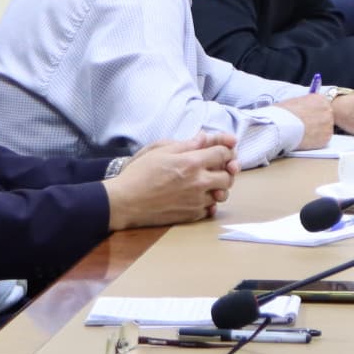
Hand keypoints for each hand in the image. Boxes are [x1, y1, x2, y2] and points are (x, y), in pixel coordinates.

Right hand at [103, 133, 234, 229]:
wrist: (125, 201)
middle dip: (226, 170)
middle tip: (218, 168)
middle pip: (228, 176)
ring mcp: (196, 201)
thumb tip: (204, 137)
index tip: (223, 151)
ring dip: (219, 188)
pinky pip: (210, 209)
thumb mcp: (160, 151)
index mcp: (192, 163)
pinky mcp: (191, 216)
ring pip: (222, 194)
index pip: (223, 154)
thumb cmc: (139, 174)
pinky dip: (209, 203)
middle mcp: (198, 182)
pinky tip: (200, 197)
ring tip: (209, 184)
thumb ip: (187, 144)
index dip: (226, 150)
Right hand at [279, 95, 335, 149]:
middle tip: (305, 127)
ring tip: (302, 133)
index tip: (308, 117)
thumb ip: (303, 104)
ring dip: (316, 132)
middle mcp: (327, 110)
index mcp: (320, 99)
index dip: (314, 113)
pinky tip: (304, 140)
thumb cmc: (282, 113)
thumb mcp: (293, 102)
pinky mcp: (326, 138)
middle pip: (325, 117)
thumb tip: (303, 108)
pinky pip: (322, 140)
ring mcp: (329, 124)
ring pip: (324, 129)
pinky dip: (315, 142)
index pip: (322, 105)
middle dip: (317, 122)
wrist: (280, 127)